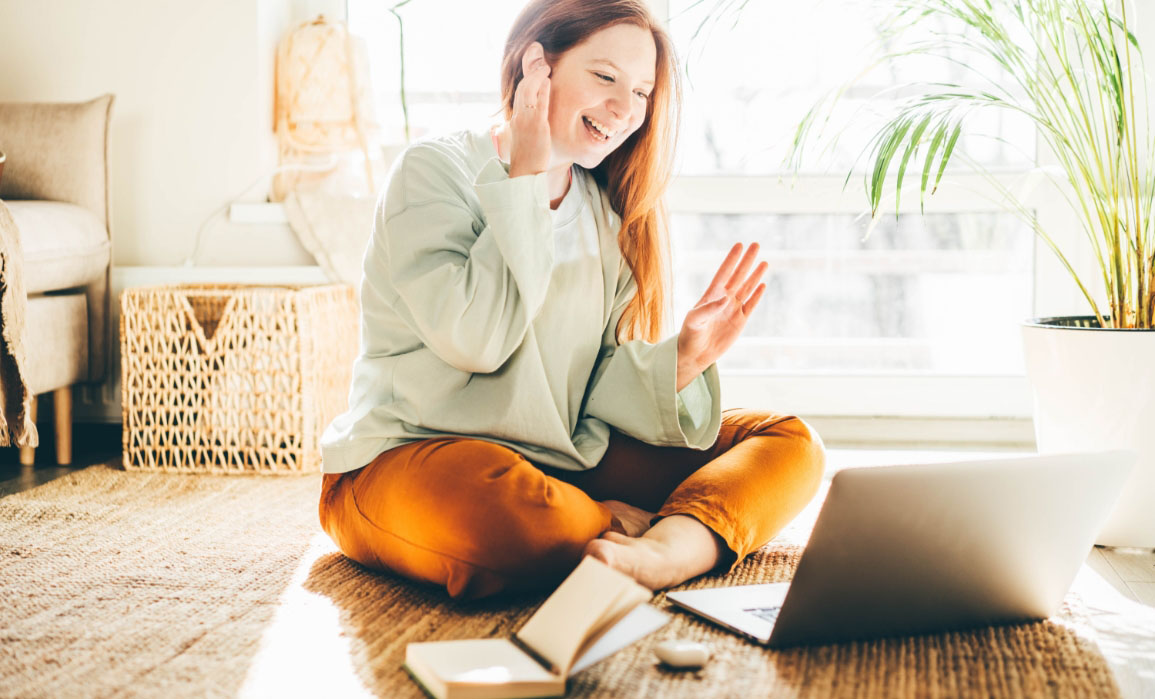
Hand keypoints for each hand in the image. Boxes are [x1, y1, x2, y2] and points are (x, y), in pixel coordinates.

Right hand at [508, 42, 551, 178]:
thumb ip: (534, 121)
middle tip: (535, 48)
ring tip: (544, 61)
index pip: (522, 90)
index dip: (528, 73)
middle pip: (522, 85)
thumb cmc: (530, 158)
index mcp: (517, 118)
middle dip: (529, 65)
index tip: (534, 58)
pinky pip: (536, 103)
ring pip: (527, 90)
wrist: (525, 174)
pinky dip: (540, 88)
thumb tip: (540, 110)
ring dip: (535, 73)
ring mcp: (525, 121)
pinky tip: (546, 78)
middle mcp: (518, 116)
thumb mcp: (530, 136)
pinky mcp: (535, 127)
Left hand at [676, 243, 767, 390]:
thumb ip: (708, 309)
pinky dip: (757, 295)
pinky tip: (763, 284)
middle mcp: (723, 299)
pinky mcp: (739, 322)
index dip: (731, 259)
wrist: (695, 354)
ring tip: (764, 262)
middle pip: (738, 276)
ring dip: (755, 275)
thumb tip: (726, 299)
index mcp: (711, 295)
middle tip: (756, 244)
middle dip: (747, 261)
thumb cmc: (689, 335)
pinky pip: (751, 305)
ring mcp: (732, 310)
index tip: (739, 245)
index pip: (724, 273)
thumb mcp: (694, 321)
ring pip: (747, 288)